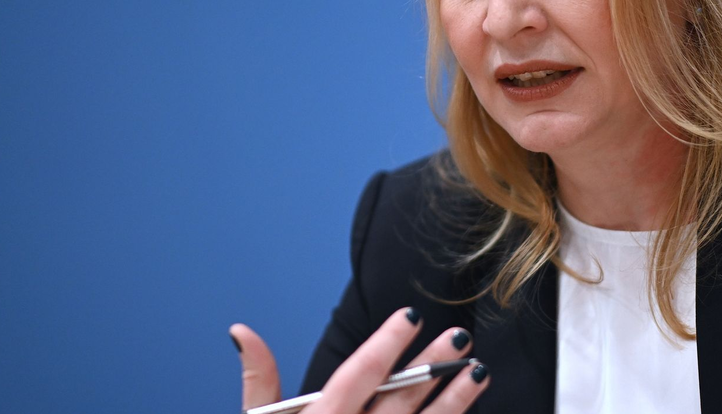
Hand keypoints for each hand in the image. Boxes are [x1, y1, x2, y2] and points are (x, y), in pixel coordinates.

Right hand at [230, 308, 488, 413]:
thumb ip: (257, 380)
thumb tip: (242, 331)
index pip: (359, 374)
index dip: (387, 343)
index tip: (411, 316)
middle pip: (400, 397)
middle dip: (432, 364)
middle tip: (459, 335)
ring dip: (455, 399)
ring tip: (479, 370)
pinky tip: (469, 410)